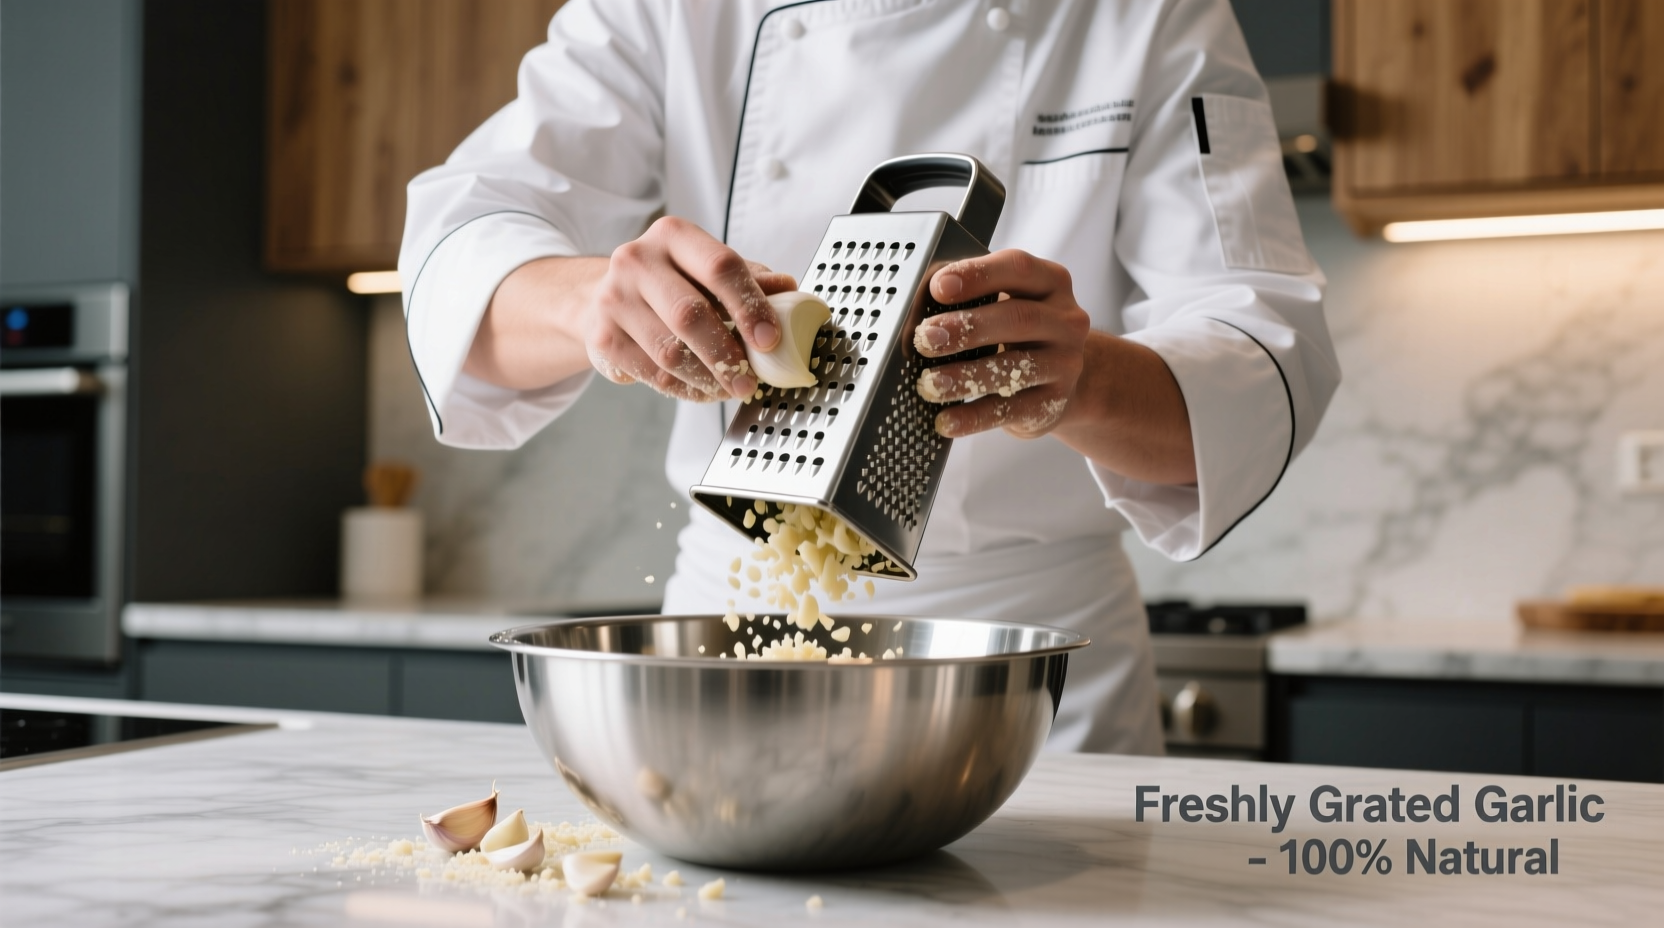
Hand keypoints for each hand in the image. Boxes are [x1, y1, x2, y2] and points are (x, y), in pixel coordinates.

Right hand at [585, 216, 797, 400]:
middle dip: (727, 355)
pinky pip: (653, 373)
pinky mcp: (603, 336)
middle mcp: (638, 260)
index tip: (770, 339)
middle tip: (749, 380)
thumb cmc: (670, 282)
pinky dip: (685, 389)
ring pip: (670, 352)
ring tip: (729, 388)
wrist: (604, 297)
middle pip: (690, 315)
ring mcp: (614, 298)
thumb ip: (748, 280)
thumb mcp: (708, 271)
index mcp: (674, 235)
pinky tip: (702, 388)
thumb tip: (790, 289)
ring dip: (708, 378)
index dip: (750, 305)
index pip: (720, 266)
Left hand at [909, 249, 1196, 484]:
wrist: (1062, 382)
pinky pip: (1011, 410)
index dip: (977, 275)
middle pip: (1018, 319)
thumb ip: (970, 296)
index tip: (938, 287)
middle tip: (925, 338)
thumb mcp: (1004, 303)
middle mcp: (1065, 321)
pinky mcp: (1054, 403)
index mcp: (1050, 283)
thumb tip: (917, 308)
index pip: (1017, 269)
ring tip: (930, 384)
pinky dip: (975, 417)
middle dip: (967, 328)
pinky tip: (947, 420)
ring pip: (1015, 369)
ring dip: (966, 376)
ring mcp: (1065, 364)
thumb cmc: (1019, 334)